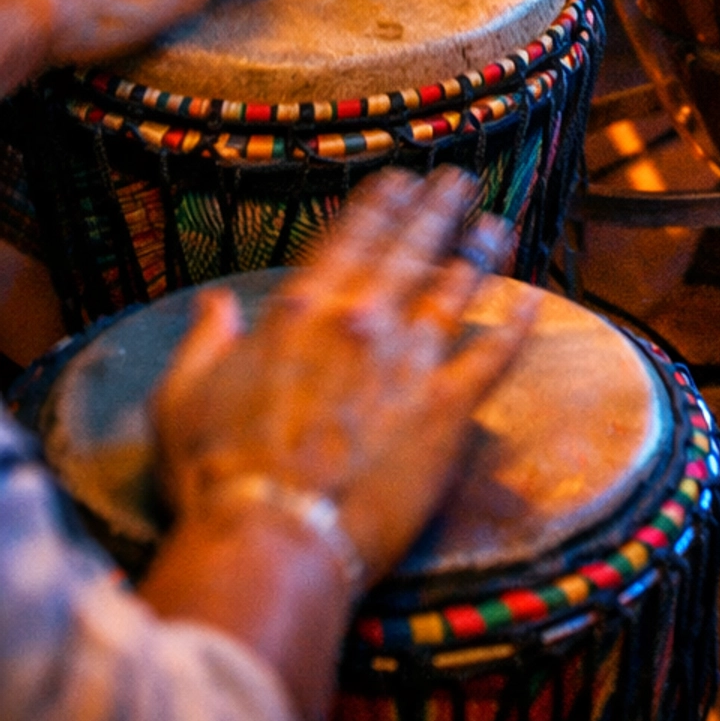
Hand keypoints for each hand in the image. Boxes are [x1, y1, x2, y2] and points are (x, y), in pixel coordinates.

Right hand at [153, 168, 534, 583]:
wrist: (272, 539)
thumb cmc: (218, 475)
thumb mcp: (185, 397)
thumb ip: (205, 342)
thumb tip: (215, 304)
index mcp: (302, 309)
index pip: (351, 236)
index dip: (380, 203)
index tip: (400, 181)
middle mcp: (362, 318)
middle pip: (410, 247)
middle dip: (438, 207)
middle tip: (460, 181)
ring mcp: (409, 358)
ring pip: (456, 287)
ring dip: (479, 250)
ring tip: (497, 225)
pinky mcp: (446, 407)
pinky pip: (492, 356)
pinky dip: (516, 325)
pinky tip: (532, 302)